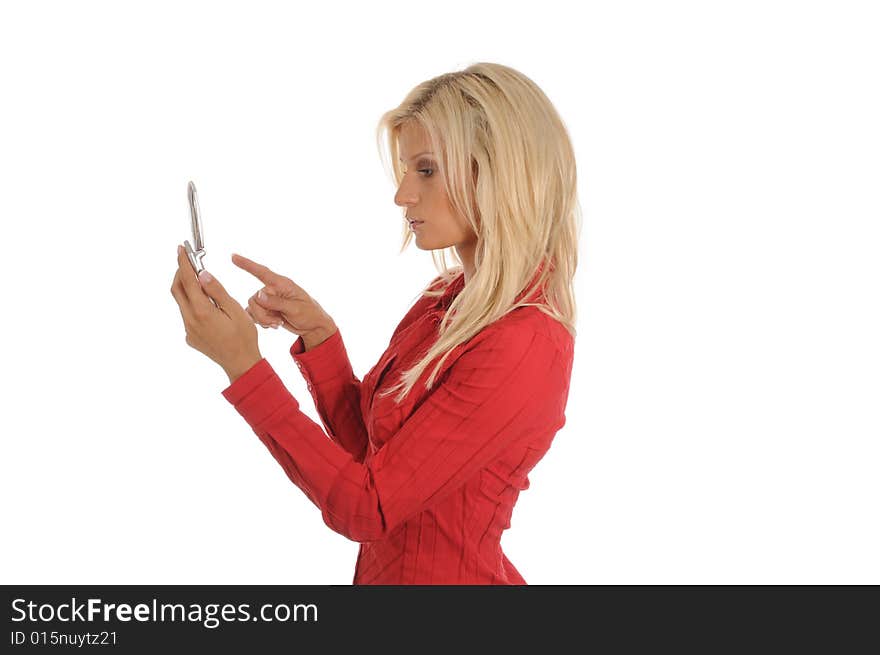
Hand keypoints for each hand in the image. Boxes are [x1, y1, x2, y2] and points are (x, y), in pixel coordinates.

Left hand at [170, 245, 261, 382]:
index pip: (187, 281)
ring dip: (187, 289)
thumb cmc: (244, 337)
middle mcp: (190, 321)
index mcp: (202, 312)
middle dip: (180, 273)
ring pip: (182, 303)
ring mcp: (188, 330)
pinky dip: (193, 304)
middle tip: (188, 261)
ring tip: (200, 282)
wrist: (241, 364)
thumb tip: (202, 274)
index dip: (183, 263)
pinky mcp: (191, 337)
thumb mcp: (235, 310)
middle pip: (177, 290)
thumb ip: (217, 291)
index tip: (181, 250)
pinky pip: (187, 315)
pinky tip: (207, 305)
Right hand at [231, 253, 337, 348]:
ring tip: (278, 323)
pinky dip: (262, 322)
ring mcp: (269, 300)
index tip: (233, 256)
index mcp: (281, 284)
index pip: (262, 272)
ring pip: (252, 308)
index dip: (247, 264)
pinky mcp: (267, 310)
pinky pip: (254, 315)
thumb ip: (276, 302)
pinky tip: (274, 325)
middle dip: (262, 314)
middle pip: (254, 299)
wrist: (313, 327)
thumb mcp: (296, 308)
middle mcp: (273, 290)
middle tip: (277, 322)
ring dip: (263, 319)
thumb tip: (258, 295)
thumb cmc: (309, 314)